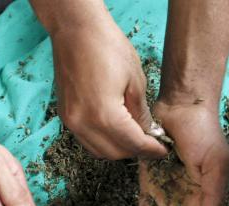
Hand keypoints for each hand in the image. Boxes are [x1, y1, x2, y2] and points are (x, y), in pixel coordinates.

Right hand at [49, 18, 167, 159]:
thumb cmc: (107, 46)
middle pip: (115, 153)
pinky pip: (86, 140)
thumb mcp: (135, 80)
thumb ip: (141, 113)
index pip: (133, 144)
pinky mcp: (65, 116)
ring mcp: (71, 121)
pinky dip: (103, 141)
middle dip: (136, 151)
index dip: (151, 150)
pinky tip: (116, 130)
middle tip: (152, 143)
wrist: (75, 29)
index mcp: (104, 114)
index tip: (163, 150)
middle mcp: (83, 123)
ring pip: (99, 151)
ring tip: (135, 137)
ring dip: (119, 149)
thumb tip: (149, 133)